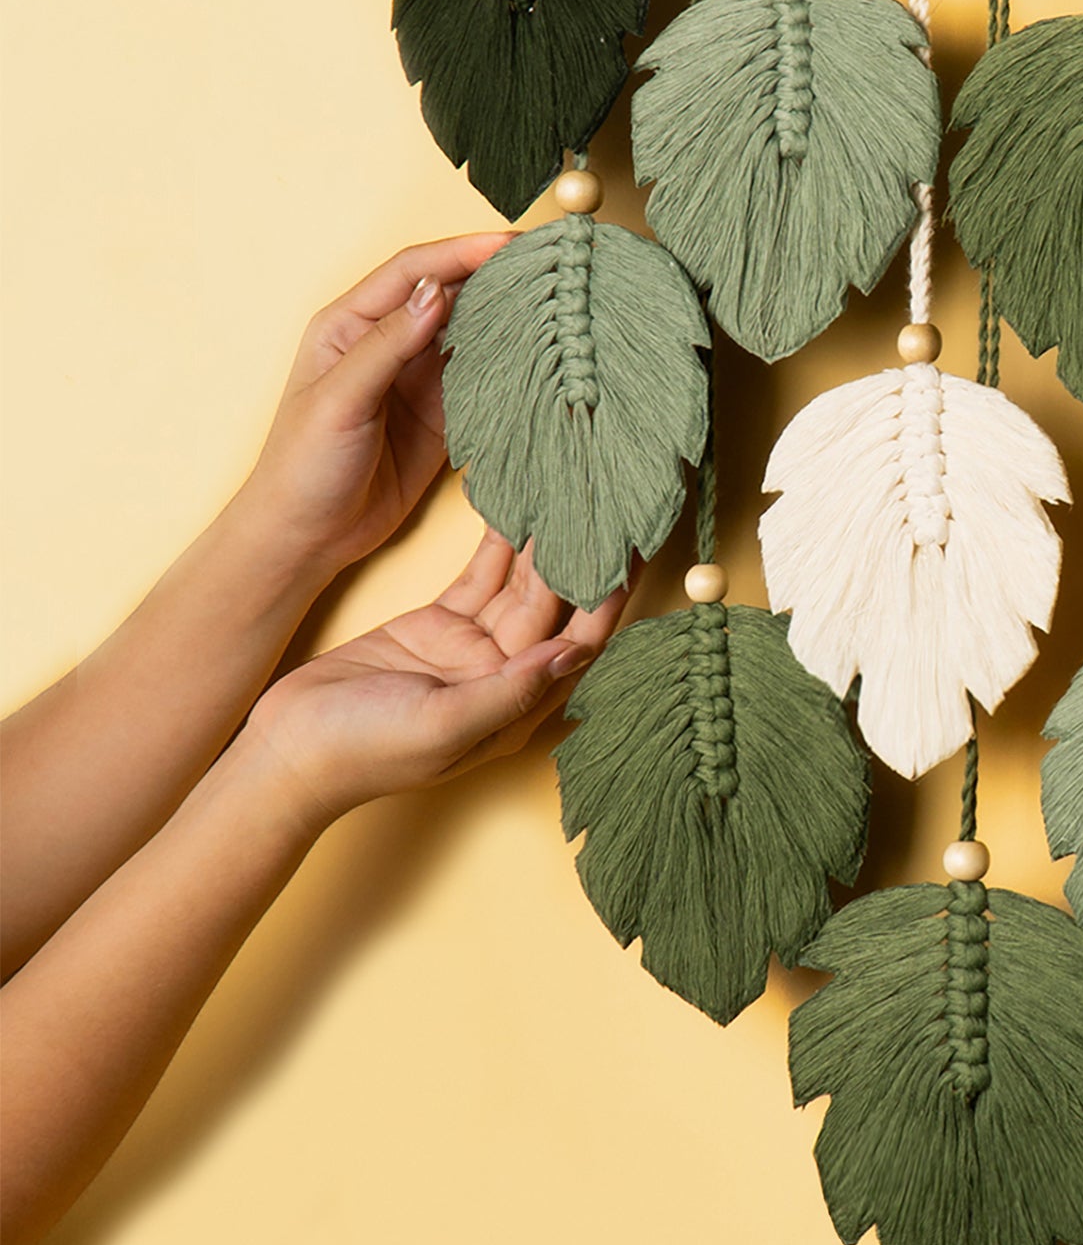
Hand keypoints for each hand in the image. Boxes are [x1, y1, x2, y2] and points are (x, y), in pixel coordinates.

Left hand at [227, 235, 512, 583]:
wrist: (307, 537)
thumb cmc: (302, 466)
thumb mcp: (339, 400)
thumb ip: (388, 345)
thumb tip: (436, 292)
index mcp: (349, 323)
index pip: (413, 271)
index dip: (461, 252)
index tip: (509, 245)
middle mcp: (386, 341)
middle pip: (447, 290)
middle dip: (493, 272)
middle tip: (545, 263)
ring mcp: (415, 375)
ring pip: (469, 328)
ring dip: (506, 313)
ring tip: (552, 297)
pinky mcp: (441, 411)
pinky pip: (480, 374)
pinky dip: (508, 359)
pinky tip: (536, 348)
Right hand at [240, 530, 624, 829]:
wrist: (286, 752)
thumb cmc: (361, 754)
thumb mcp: (441, 727)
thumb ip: (508, 693)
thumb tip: (572, 653)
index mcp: (516, 707)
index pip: (580, 644)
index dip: (610, 599)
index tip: (634, 548)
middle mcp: (505, 675)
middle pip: (559, 607)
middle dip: (586, 558)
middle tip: (610, 501)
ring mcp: (472, 648)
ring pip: (523, 584)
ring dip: (547, 542)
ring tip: (573, 490)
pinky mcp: (438, 624)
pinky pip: (481, 575)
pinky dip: (500, 541)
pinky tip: (520, 503)